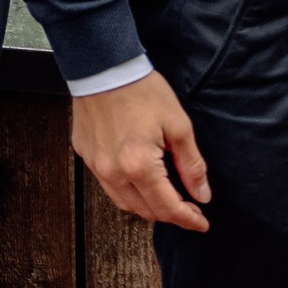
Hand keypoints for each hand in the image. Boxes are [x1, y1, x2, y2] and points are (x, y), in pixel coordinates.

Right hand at [70, 69, 209, 230]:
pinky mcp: (85, 154)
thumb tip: (202, 194)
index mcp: (139, 166)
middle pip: (146, 211)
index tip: (202, 223)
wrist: (102, 65)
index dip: (189, 219)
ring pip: (124, 203)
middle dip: (170, 214)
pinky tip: (138, 178)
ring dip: (147, 206)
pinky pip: (107, 184)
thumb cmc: (141, 90)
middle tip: (189, 208)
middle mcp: (114, 173)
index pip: (168, 208)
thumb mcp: (178, 125)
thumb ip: (191, 164)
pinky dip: (126, 190)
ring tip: (165, 197)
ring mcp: (96, 165)